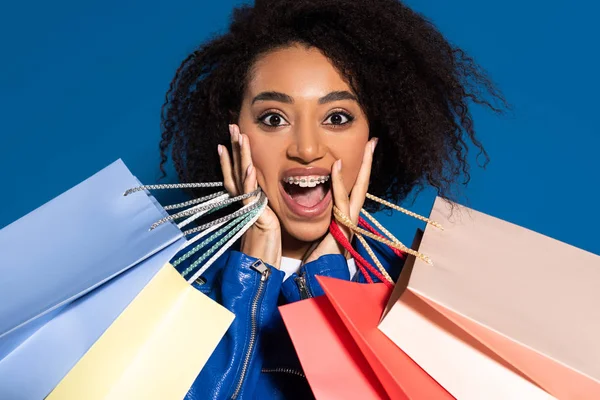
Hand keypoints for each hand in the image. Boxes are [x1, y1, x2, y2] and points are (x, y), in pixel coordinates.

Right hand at [218, 124, 281, 268]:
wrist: (260, 264)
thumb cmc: (265, 245)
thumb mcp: (265, 220)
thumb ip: (262, 206)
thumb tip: (264, 196)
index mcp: (247, 200)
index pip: (236, 173)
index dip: (231, 156)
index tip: (228, 139)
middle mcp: (244, 201)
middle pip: (235, 168)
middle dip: (233, 147)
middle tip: (231, 126)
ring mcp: (247, 207)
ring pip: (240, 176)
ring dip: (239, 155)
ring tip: (238, 137)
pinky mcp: (253, 216)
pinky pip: (250, 195)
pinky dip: (248, 181)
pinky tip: (248, 166)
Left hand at [303, 138, 377, 264]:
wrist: (319, 278)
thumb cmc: (316, 259)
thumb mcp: (321, 232)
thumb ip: (324, 217)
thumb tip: (318, 201)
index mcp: (345, 218)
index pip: (354, 189)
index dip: (359, 170)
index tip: (362, 151)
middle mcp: (352, 219)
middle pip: (362, 186)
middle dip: (368, 164)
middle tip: (373, 142)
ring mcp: (350, 224)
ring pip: (357, 191)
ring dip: (361, 168)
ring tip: (365, 148)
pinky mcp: (344, 230)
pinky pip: (342, 203)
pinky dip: (339, 184)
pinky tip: (336, 167)